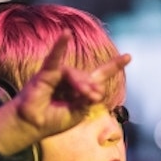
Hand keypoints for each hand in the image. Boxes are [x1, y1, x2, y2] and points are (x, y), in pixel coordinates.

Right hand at [0, 36, 130, 154]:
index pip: (99, 75)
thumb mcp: (77, 113)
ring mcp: (57, 75)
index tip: (128, 56)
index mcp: (79, 90)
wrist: (31, 126)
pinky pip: (54, 58)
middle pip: (88, 77)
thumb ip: (88, 100)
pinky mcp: (45, 73)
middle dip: (91, 88)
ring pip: (75, 74)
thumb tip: (97, 89)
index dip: (113, 66)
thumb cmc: (52, 120)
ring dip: (81, 85)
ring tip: (83, 96)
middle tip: (92, 98)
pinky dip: (60, 46)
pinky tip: (65, 34)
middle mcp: (69, 79)